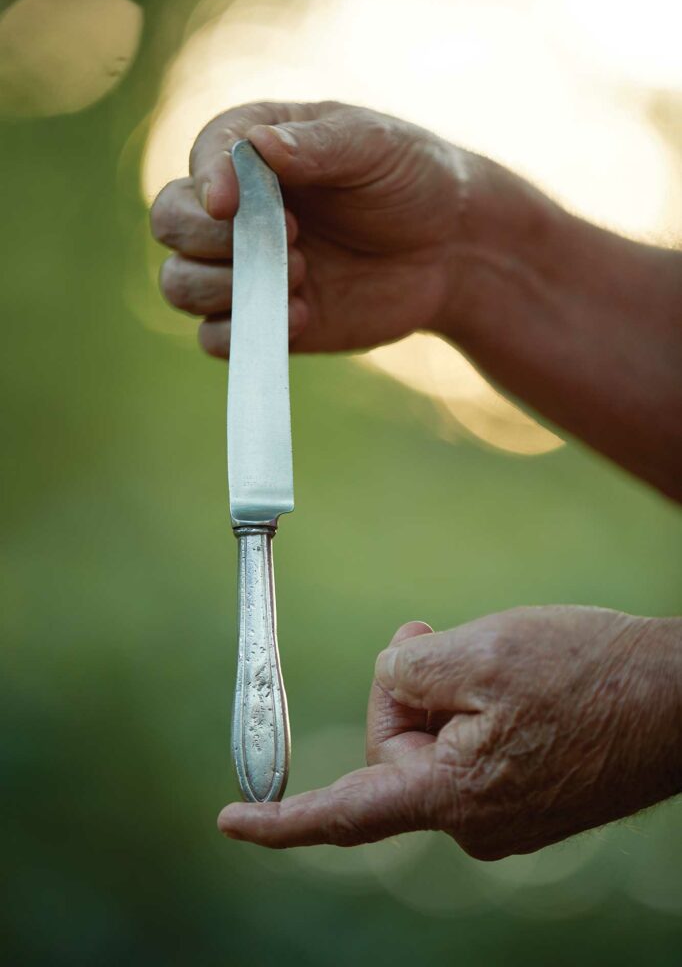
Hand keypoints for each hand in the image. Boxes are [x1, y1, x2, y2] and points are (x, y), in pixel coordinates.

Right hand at [149, 100, 498, 355]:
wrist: (454, 251)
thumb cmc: (413, 179)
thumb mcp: (373, 146)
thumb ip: (317, 146)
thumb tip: (257, 146)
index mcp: (255, 150)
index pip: (203, 158)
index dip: (207, 181)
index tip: (232, 204)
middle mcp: (238, 209)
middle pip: (170, 221)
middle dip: (206, 236)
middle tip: (289, 238)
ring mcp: (246, 268)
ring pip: (178, 283)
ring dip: (223, 286)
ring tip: (301, 275)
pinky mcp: (264, 318)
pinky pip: (214, 337)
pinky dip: (242, 333)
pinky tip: (300, 316)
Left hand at [217, 608, 680, 856]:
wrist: (680, 700)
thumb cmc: (586, 673)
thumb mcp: (477, 653)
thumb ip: (404, 676)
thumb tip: (391, 687)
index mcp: (455, 798)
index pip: (344, 815)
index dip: (280, 823)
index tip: (230, 824)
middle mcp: (476, 822)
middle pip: (394, 749)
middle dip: (404, 690)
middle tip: (429, 637)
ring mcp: (506, 814)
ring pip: (434, 743)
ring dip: (442, 692)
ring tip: (484, 653)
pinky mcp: (529, 796)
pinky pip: (470, 750)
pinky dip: (469, 709)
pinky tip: (508, 678)